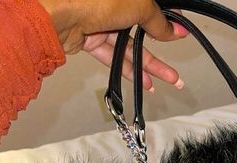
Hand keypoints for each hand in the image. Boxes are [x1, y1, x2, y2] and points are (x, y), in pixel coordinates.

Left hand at [38, 0, 189, 90]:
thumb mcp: (138, 5)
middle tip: (175, 67)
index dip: (166, 20)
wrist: (56, 14)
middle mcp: (110, 3)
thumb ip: (157, 20)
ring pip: (128, 47)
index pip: (150, 7)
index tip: (180, 33)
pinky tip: (143, 81)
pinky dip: (128, 69)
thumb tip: (173, 30)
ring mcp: (98, 21)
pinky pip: (112, 56)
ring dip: (148, 66)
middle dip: (160, 51)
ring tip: (168, 79)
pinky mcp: (88, 39)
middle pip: (141, 30)